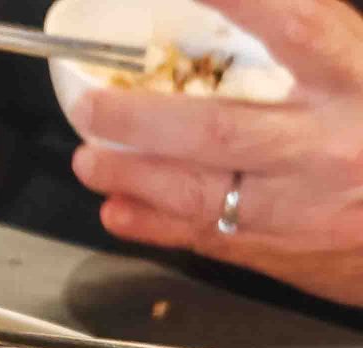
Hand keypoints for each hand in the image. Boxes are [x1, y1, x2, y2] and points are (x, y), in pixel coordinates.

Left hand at [69, 0, 362, 307]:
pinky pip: (202, 235)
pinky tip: (117, 209)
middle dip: (140, 119)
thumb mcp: (361, 66)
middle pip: (219, 130)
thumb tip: (229, 9)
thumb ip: (303, 40)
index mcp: (356, 80)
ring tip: (89, 160)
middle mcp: (326, 144)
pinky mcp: (277, 246)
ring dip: (132, 176)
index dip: (237, 0)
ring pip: (198, 192)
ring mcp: (300, 203)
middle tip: (90, 106)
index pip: (293, 26)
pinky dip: (151, 224)